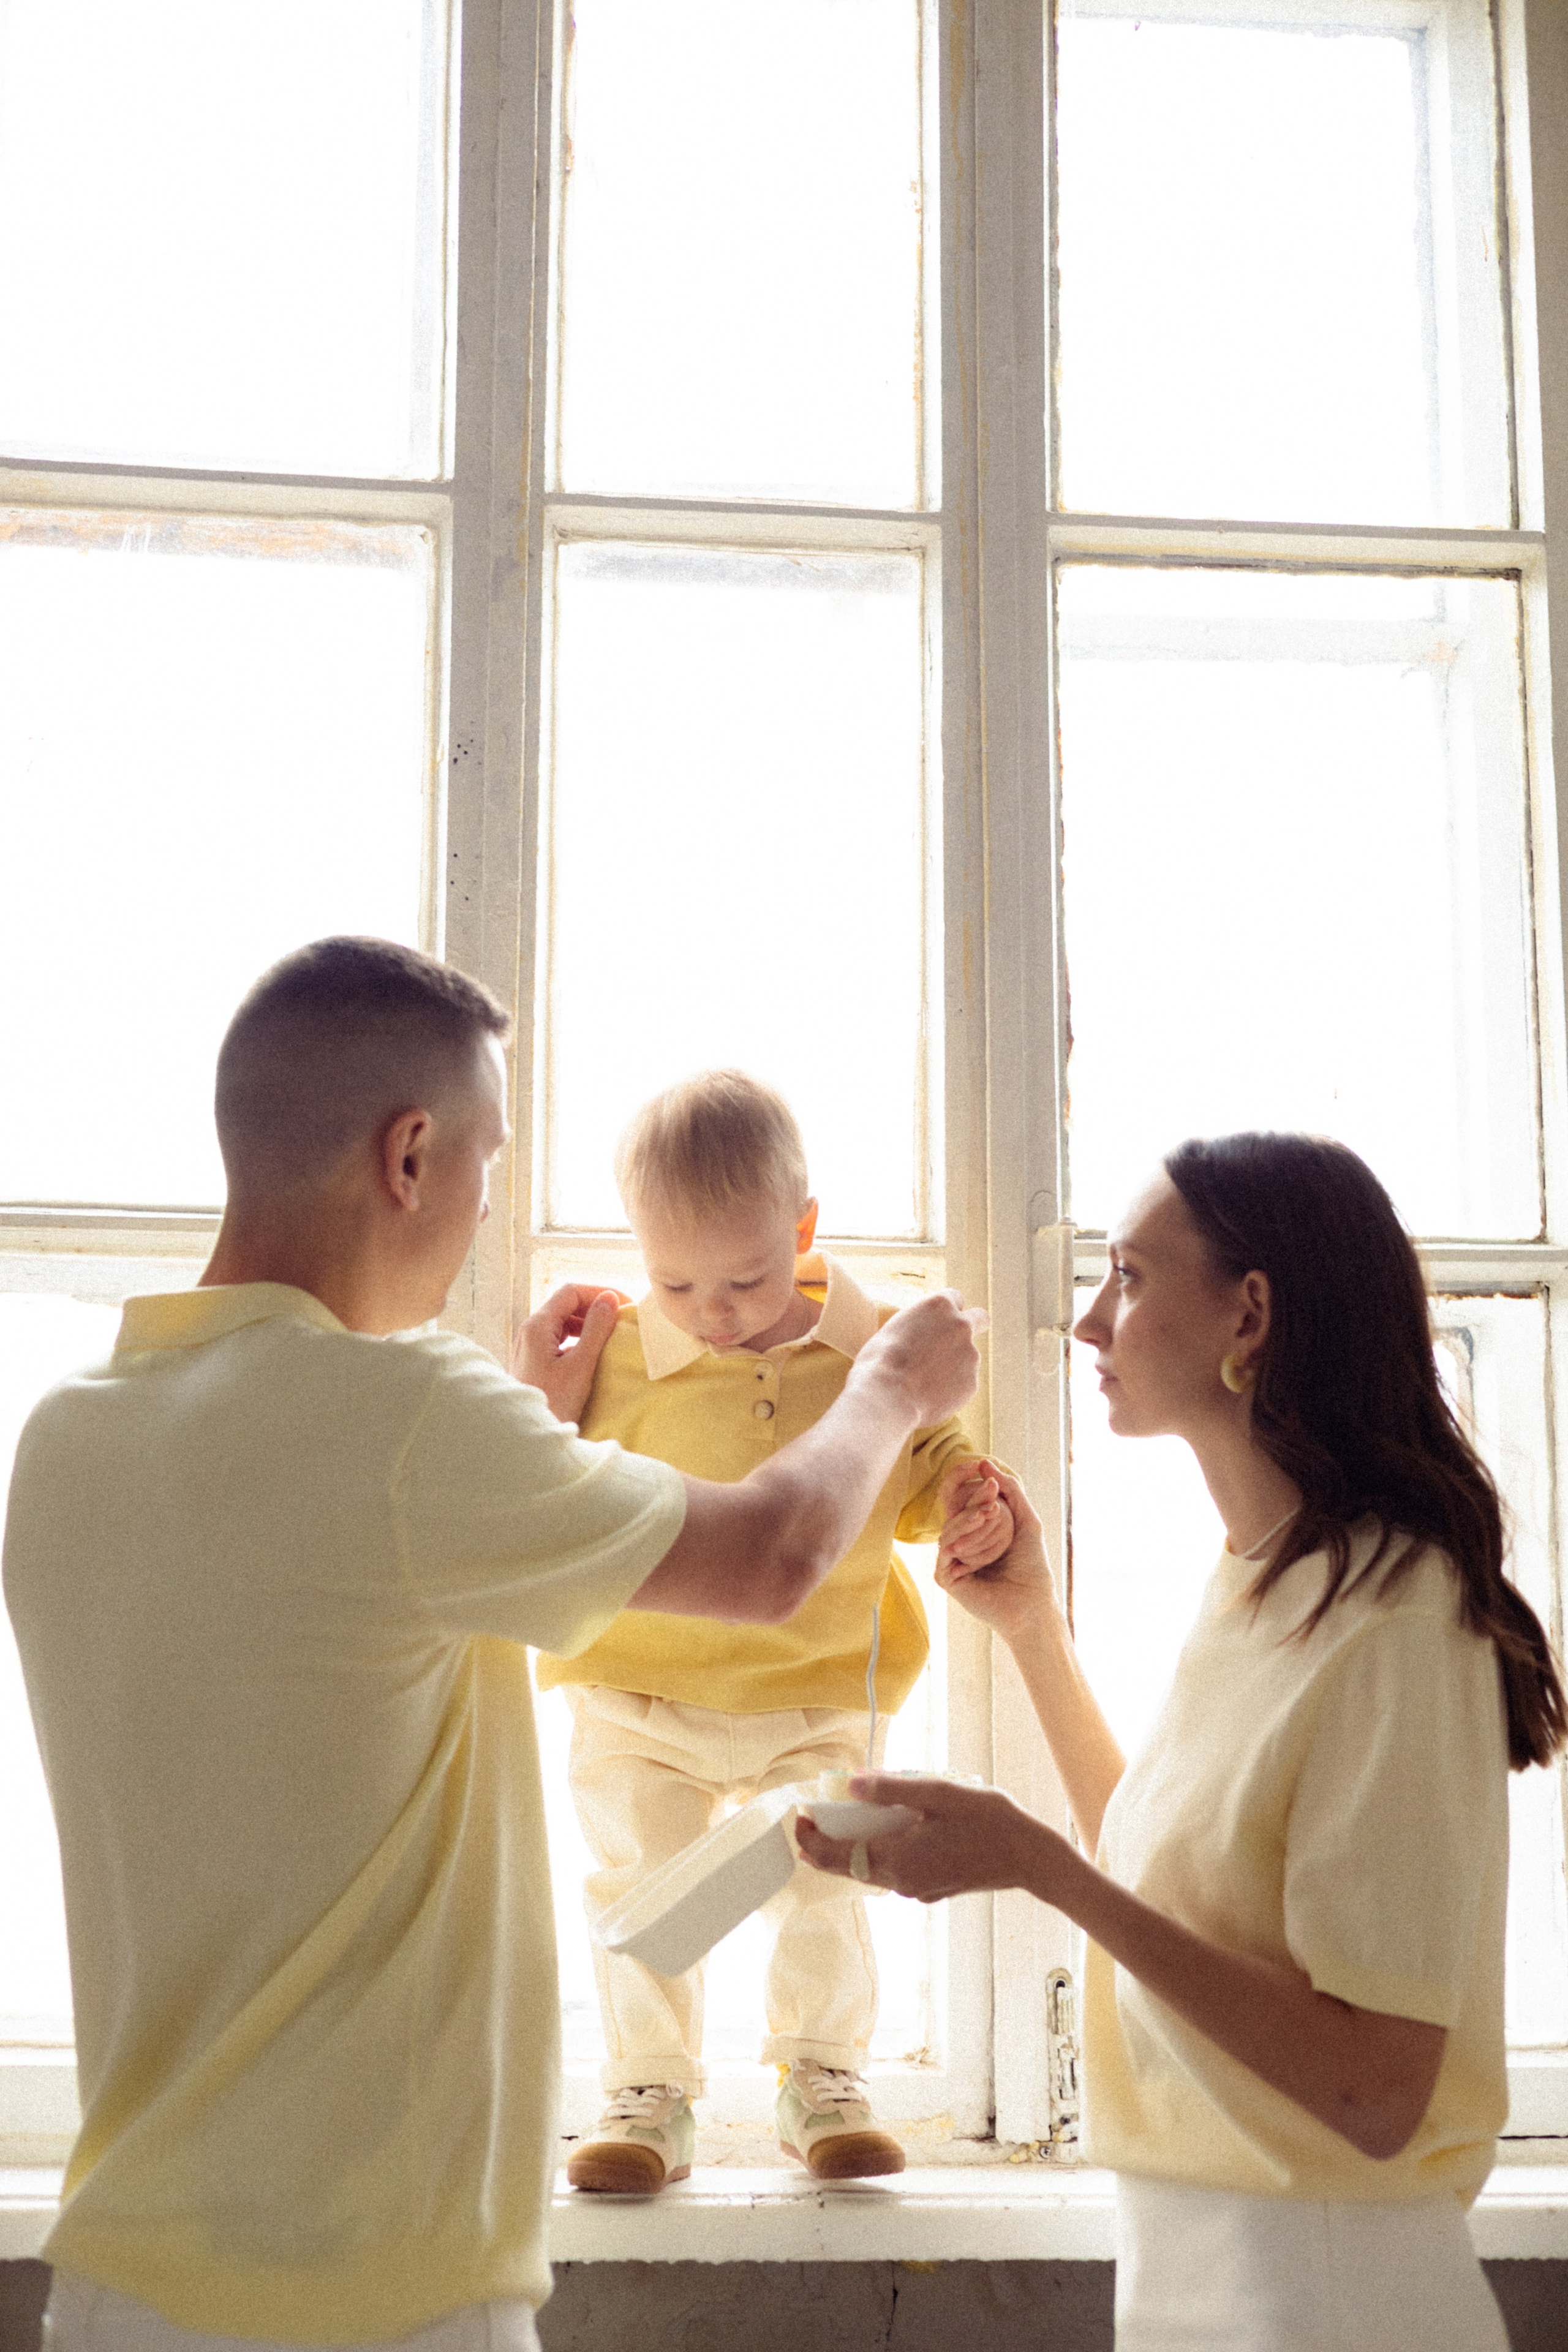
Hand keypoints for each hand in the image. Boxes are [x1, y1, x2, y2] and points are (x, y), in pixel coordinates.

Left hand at [511, 1283, 627, 1422]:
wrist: (528, 1439)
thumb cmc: (554, 1403)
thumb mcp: (580, 1365)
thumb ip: (596, 1329)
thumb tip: (609, 1299)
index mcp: (537, 1326)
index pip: (570, 1292)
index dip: (599, 1292)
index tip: (624, 1305)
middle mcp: (528, 1331)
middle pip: (565, 1305)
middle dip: (594, 1307)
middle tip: (621, 1319)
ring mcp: (528, 1347)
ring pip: (561, 1322)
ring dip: (587, 1323)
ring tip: (610, 1335)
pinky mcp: (532, 1362)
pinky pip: (557, 1340)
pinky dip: (577, 1339)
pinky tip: (591, 1352)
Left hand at [795, 1772, 1066, 1903]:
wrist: (1030, 1858)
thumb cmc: (988, 1821)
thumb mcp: (938, 1794)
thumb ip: (891, 1790)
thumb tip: (850, 1785)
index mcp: (898, 1859)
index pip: (837, 1857)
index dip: (811, 1840)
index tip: (799, 1819)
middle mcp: (902, 1881)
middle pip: (849, 1867)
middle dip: (826, 1845)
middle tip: (813, 1821)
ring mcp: (918, 1888)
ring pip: (871, 1871)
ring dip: (854, 1849)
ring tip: (848, 1821)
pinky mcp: (933, 1888)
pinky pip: (894, 1871)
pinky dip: (881, 1853)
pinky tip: (891, 1830)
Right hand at [851, 1290, 987, 1426]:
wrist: (887, 1397)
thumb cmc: (879, 1361)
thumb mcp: (895, 1327)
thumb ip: (920, 1324)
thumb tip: (926, 1331)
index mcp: (939, 1305)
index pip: (955, 1298)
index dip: (946, 1312)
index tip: (939, 1323)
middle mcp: (961, 1325)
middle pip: (980, 1318)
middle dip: (973, 1326)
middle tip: (954, 1342)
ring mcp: (971, 1355)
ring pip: (968, 1356)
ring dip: (954, 1364)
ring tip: (923, 1380)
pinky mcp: (972, 1382)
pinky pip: (964, 1382)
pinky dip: (952, 1387)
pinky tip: (929, 1395)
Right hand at [936, 1467, 1059, 1642]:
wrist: (1033, 1602)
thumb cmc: (1032, 1565)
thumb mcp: (1027, 1520)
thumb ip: (1011, 1490)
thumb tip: (986, 1463)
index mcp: (974, 1529)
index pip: (959, 1497)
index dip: (962, 1478)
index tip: (977, 1465)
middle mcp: (960, 1542)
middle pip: (953, 1509)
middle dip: (973, 1496)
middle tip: (992, 1490)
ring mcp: (950, 1559)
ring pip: (950, 1527)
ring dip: (970, 1516)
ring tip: (992, 1512)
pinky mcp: (945, 1576)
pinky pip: (946, 1549)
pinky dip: (962, 1536)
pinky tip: (979, 1527)